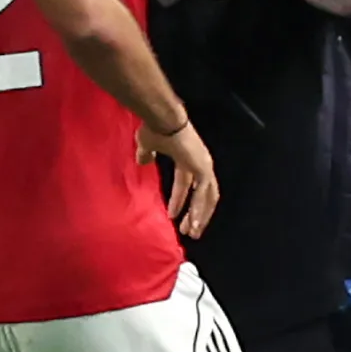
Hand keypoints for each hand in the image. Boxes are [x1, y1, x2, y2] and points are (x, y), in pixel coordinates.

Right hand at [142, 120, 219, 235]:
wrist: (161, 119)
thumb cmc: (154, 129)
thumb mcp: (146, 145)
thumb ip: (146, 154)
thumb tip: (142, 161)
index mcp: (187, 157)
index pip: (187, 184)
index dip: (180, 200)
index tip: (172, 216)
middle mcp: (200, 162)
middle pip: (202, 194)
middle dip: (196, 213)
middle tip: (190, 231)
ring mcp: (204, 165)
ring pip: (207, 197)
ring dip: (200, 216)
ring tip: (192, 232)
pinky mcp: (204, 168)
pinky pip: (203, 195)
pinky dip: (199, 210)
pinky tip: (193, 223)